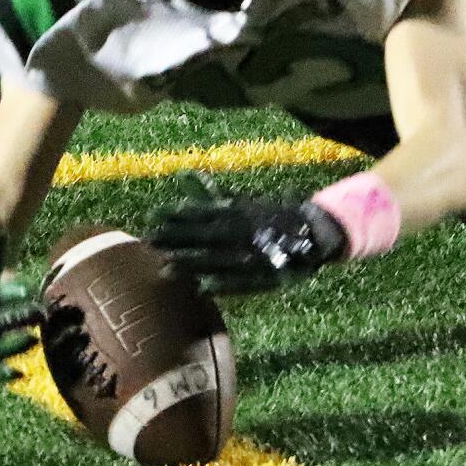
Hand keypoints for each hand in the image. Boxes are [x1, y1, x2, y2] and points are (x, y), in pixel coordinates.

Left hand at [149, 172, 347, 293]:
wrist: (314, 235)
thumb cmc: (271, 218)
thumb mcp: (244, 203)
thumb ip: (214, 195)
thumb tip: (185, 177)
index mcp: (243, 212)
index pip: (205, 212)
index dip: (179, 215)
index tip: (154, 216)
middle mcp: (249, 232)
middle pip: (207, 236)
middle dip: (177, 239)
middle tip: (151, 240)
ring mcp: (258, 255)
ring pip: (220, 260)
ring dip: (192, 264)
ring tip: (164, 267)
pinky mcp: (268, 276)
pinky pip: (244, 281)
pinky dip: (224, 284)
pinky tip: (201, 287)